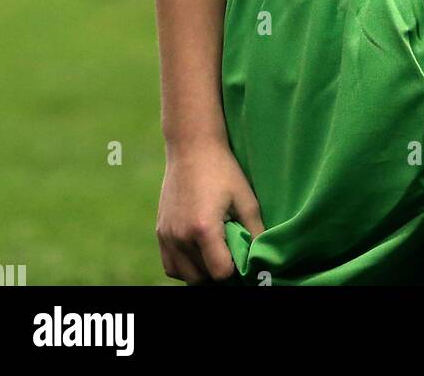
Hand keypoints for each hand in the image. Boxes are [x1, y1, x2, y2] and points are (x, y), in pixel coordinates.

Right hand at [156, 138, 264, 283]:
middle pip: (201, 278)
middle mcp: (180, 237)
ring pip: (185, 275)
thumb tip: (262, 258)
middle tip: (229, 249)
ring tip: (215, 248)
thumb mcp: (246, 199)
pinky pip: (171, 265)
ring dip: (201, 270)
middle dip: (218, 270)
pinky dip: (184, 265)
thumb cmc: (222, 169)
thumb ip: (255, 232)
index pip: (220, 273)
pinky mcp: (160, 232)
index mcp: (203, 229)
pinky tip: (199, 249)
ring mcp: (167, 236)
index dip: (234, 267)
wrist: (192, 146)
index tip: (240, 251)